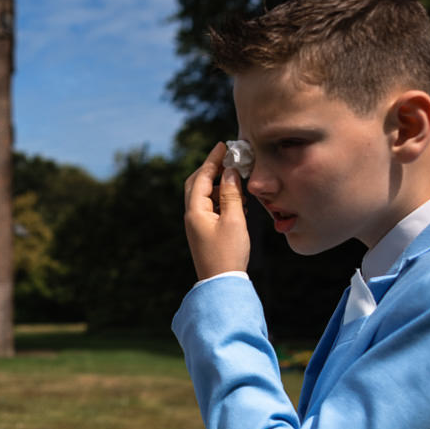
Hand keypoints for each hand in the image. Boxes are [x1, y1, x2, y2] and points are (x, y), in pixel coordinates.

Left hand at [183, 141, 250, 279]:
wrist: (221, 283)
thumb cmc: (228, 253)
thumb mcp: (234, 220)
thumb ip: (232, 194)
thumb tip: (230, 172)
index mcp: (195, 211)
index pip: (202, 177)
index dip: (212, 160)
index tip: (222, 146)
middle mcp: (192, 216)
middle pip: (197, 184)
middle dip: (211, 169)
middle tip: (227, 158)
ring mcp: (197, 225)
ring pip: (204, 196)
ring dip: (218, 183)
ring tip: (235, 177)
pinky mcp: (205, 232)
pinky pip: (211, 208)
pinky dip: (221, 198)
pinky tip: (237, 199)